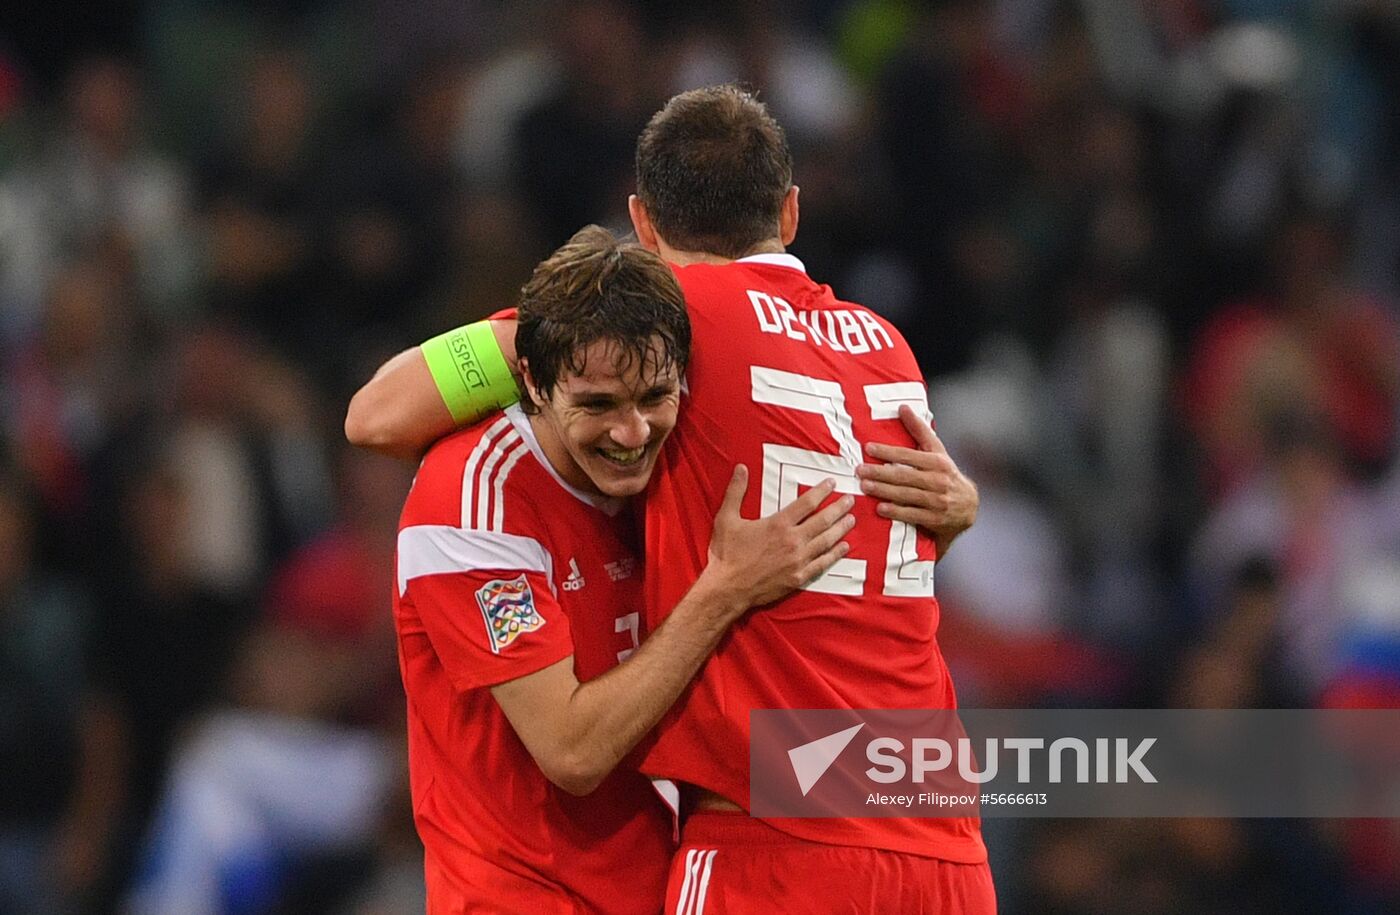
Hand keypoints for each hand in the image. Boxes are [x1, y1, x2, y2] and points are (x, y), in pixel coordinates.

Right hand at [706, 465, 854, 609]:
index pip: (807, 503)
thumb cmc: (726, 553)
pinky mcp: (798, 577)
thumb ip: (736, 491)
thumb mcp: (726, 518)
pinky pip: (822, 564)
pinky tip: (843, 547)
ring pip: (826, 541)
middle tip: (850, 500)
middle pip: (823, 521)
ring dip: (841, 529)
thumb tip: (741, 468)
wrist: (727, 588)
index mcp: (778, 524)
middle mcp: (792, 541)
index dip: (822, 491)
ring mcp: (798, 560)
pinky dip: (835, 554)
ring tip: (851, 519)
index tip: (832, 483)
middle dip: (839, 508)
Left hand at [856, 404, 977, 557]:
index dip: (888, 451)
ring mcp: (937, 501)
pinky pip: (912, 514)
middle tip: (860, 470)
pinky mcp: (935, 519)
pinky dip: (896, 511)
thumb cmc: (946, 475)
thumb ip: (920, 431)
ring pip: (906, 495)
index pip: (909, 455)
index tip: (869, 448)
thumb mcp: (937, 451)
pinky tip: (880, 508)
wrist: (968, 506)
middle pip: (905, 475)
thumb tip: (903, 407)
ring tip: (865, 486)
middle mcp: (938, 480)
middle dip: (880, 473)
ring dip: (884, 491)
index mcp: (938, 462)